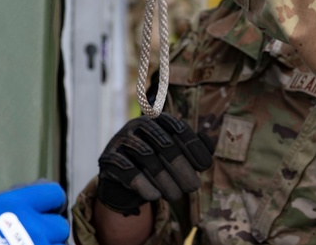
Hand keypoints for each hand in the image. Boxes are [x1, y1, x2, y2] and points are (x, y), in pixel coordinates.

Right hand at [97, 113, 213, 215]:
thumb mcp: (178, 154)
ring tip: (177, 197)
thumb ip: (196, 146)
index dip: (194, 147)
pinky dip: (141, 183)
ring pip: (146, 156)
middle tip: (194, 188)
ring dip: (164, 178)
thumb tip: (208, 144)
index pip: (179, 129)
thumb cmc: (158, 163)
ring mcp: (122, 139)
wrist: (124, 181)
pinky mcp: (108, 157)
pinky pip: (125, 169)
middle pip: (164, 144)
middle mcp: (139, 124)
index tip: (205, 167)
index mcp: (158, 119)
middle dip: (181, 167)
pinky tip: (154, 197)